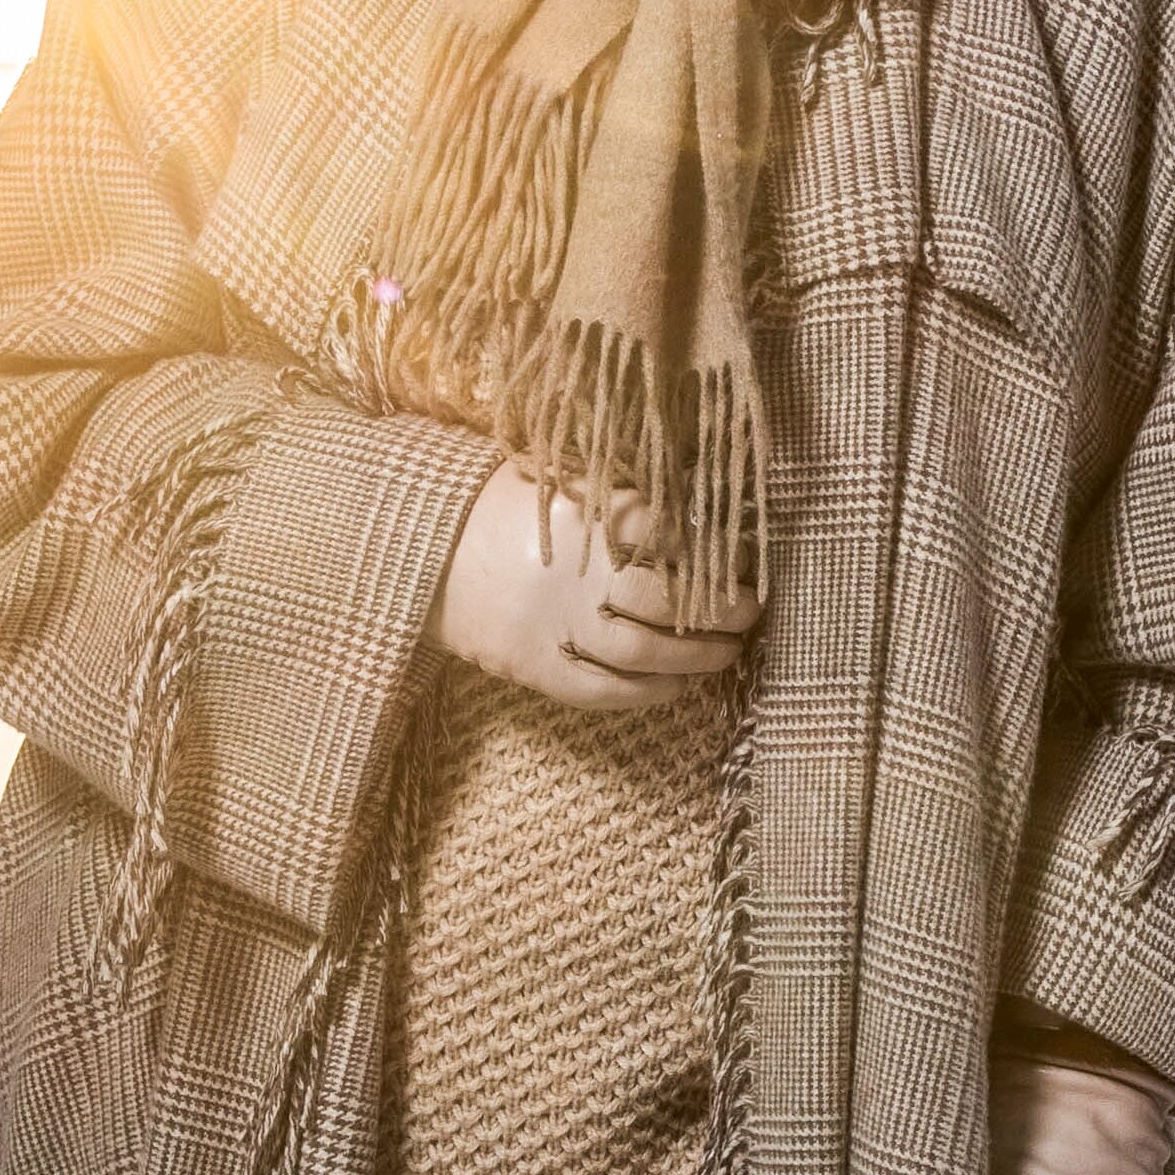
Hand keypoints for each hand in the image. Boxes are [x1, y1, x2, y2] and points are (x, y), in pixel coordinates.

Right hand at [428, 454, 756, 711]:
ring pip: (644, 650)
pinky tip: (677, 685)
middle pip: (668, 599)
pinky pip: (602, 689)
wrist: (423, 550)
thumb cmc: (501, 509)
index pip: (670, 537)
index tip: (747, 558)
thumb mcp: (561, 483)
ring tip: (730, 652)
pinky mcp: (534, 665)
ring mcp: (555, 624)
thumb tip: (698, 511)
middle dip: (722, 609)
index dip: (716, 552)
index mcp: (587, 519)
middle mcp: (576, 575)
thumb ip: (622, 497)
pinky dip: (648, 691)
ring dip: (698, 656)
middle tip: (751, 610)